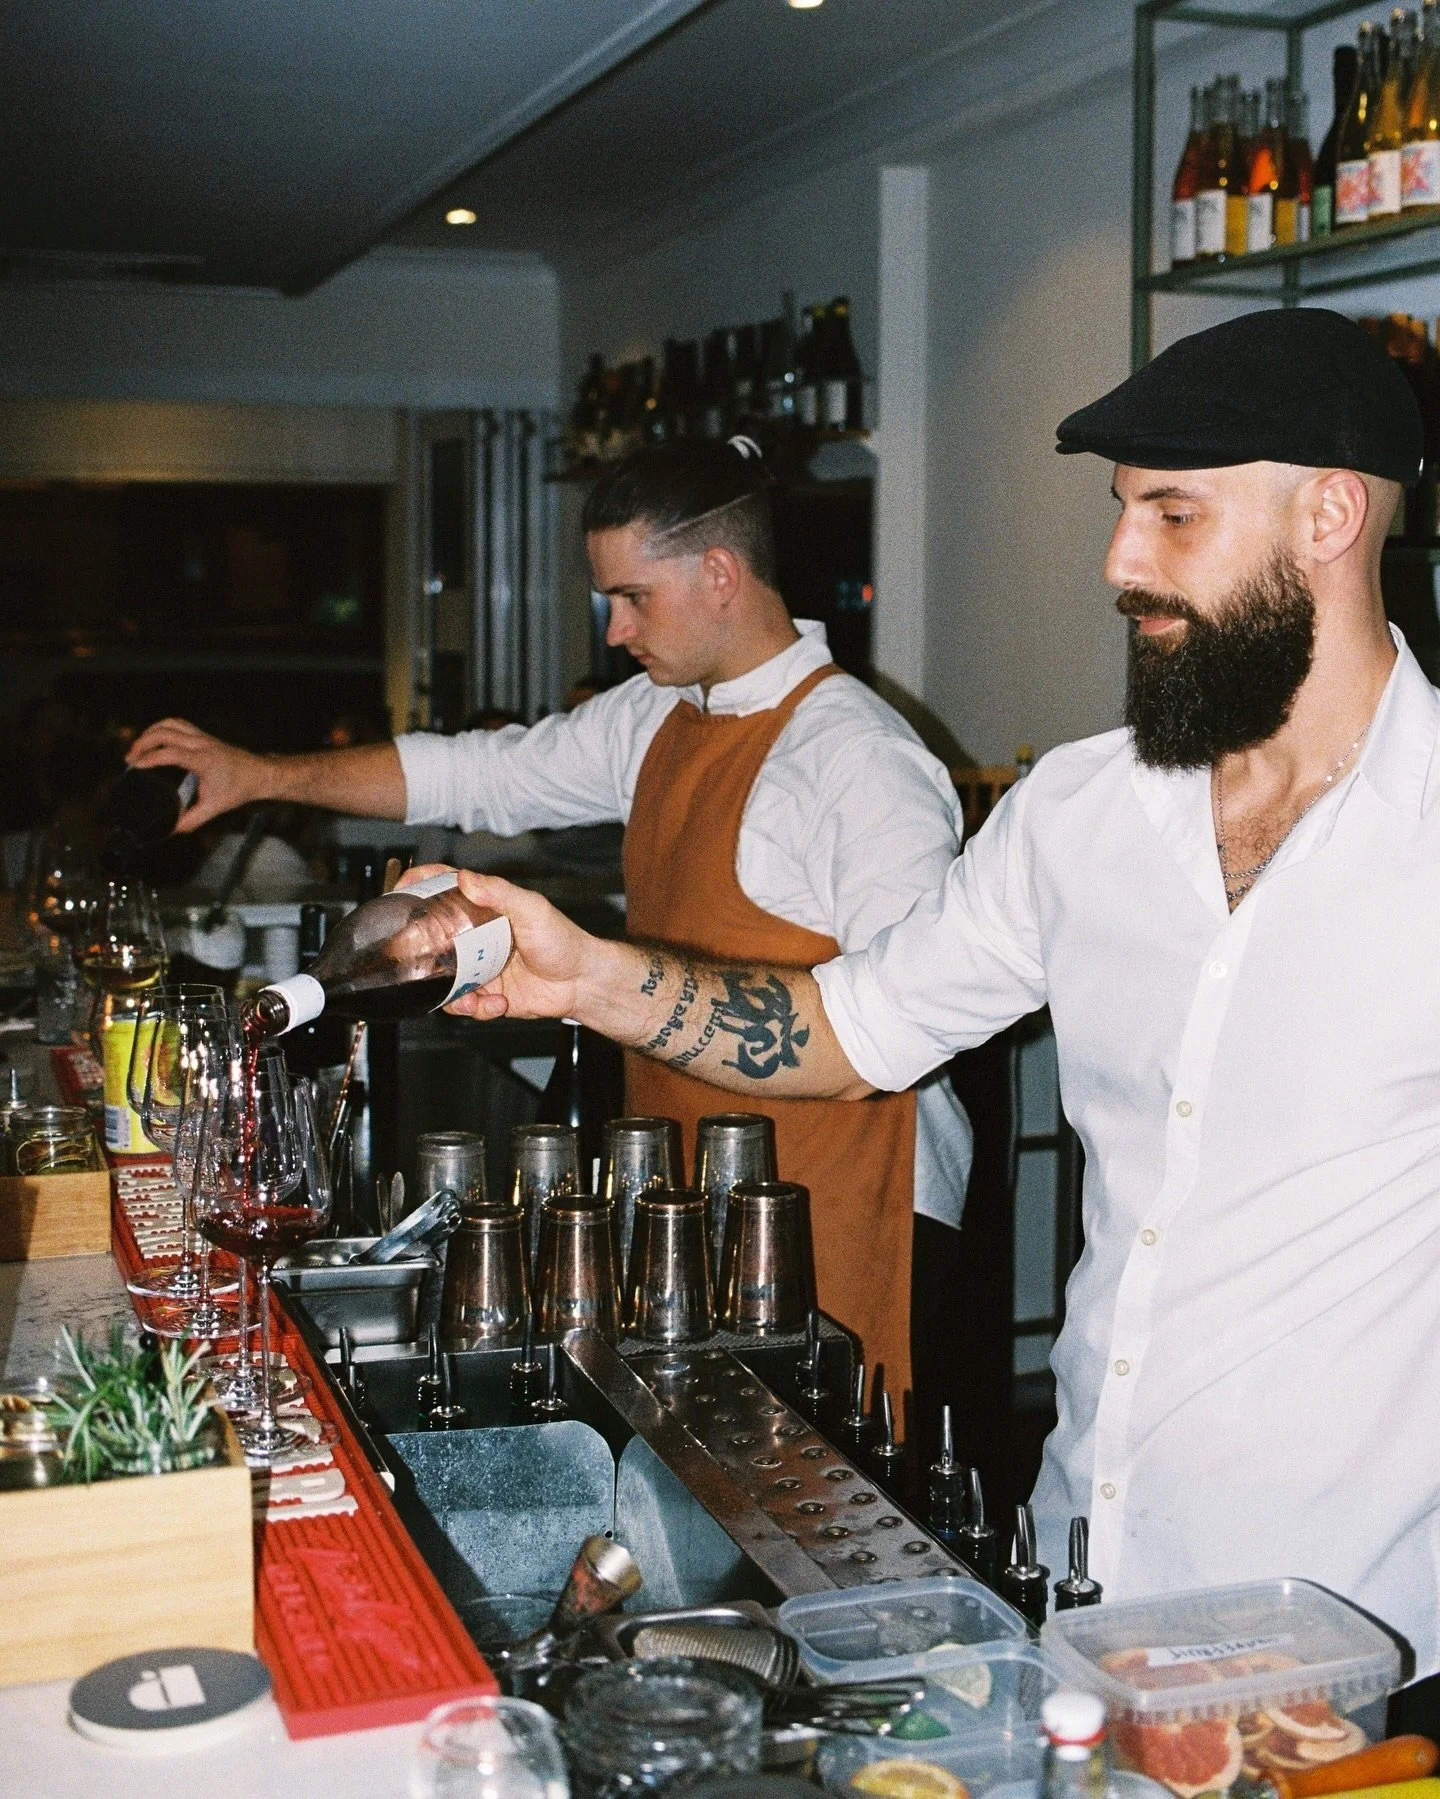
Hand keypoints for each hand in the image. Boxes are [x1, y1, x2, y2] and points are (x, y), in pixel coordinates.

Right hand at [127, 718, 273, 832]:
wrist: (260, 774)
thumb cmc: (240, 788)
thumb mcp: (215, 807)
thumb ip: (192, 819)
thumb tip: (172, 830)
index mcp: (204, 760)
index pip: (170, 753)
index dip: (149, 758)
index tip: (134, 766)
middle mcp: (202, 744)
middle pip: (165, 732)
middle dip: (143, 742)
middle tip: (130, 758)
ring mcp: (203, 737)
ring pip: (171, 724)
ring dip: (151, 731)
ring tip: (138, 746)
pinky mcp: (203, 736)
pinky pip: (178, 724)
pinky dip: (162, 728)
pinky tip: (154, 739)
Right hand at [398, 866, 600, 1023]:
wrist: (583, 983)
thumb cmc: (564, 941)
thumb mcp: (532, 910)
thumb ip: (499, 894)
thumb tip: (466, 877)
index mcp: (484, 909)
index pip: (445, 889)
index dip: (420, 885)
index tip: (401, 889)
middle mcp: (476, 936)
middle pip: (433, 937)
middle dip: (421, 951)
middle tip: (418, 959)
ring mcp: (479, 966)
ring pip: (443, 977)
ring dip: (451, 990)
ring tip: (471, 996)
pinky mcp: (486, 993)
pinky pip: (464, 1003)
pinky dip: (477, 1008)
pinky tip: (498, 1004)